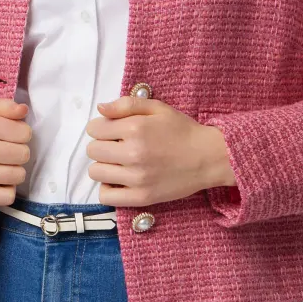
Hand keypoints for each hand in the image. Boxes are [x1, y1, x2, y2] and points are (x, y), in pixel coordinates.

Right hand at [0, 98, 30, 206]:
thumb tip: (24, 111)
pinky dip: (7, 190)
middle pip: (22, 155)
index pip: (23, 133)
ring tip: (2, 165)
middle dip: (20, 151)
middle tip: (8, 151)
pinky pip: (7, 197)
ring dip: (15, 171)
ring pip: (17, 176)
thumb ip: (4, 106)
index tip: (13, 135)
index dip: (23, 133)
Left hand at [85, 96, 235, 205]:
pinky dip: (108, 189)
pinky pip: (106, 196)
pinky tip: (120, 181)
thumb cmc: (183, 131)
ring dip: (104, 167)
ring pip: (96, 173)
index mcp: (135, 128)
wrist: (209, 157)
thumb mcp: (157, 108)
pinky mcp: (141, 197)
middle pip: (93, 151)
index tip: (113, 131)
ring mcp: (136, 178)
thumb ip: (126, 104)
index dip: (101, 128)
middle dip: (102, 146)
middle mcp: (133, 153)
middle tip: (118, 147)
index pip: (94, 129)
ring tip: (120, 164)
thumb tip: (100, 108)